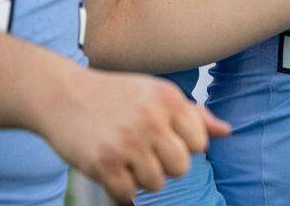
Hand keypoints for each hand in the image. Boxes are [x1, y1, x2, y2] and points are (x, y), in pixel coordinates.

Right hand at [38, 68, 229, 203]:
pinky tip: (114, 174)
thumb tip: (226, 132)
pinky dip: (122, 191)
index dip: (185, 147)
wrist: (63, 94)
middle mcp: (151, 120)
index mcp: (169, 100)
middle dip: (167, 166)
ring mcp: (126, 142)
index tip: (166, 140)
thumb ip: (194, 114)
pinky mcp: (102, 163)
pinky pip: (127, 194)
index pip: (199, 143)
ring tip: (129, 161)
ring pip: (155, 183)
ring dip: (142, 179)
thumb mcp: (158, 94)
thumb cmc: (118, 96)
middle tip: (147, 154)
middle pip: (181, 167)